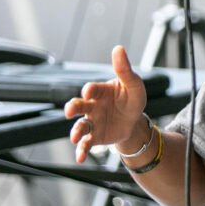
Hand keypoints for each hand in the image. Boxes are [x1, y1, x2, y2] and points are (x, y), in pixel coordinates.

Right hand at [63, 45, 147, 163]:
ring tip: (75, 137)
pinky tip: (80, 157)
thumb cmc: (131, 99)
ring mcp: (92, 121)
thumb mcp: (133, 85)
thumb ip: (124, 70)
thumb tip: (119, 48)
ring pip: (79, 126)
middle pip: (78, 105)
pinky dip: (81, 150)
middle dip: (72, 107)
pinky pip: (85, 143)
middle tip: (69, 111)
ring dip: (75, 131)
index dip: (90, 89)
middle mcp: (92, 106)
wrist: (134, 120)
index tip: (90, 91)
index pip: (92, 89)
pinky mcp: (95, 136)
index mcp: (100, 91)